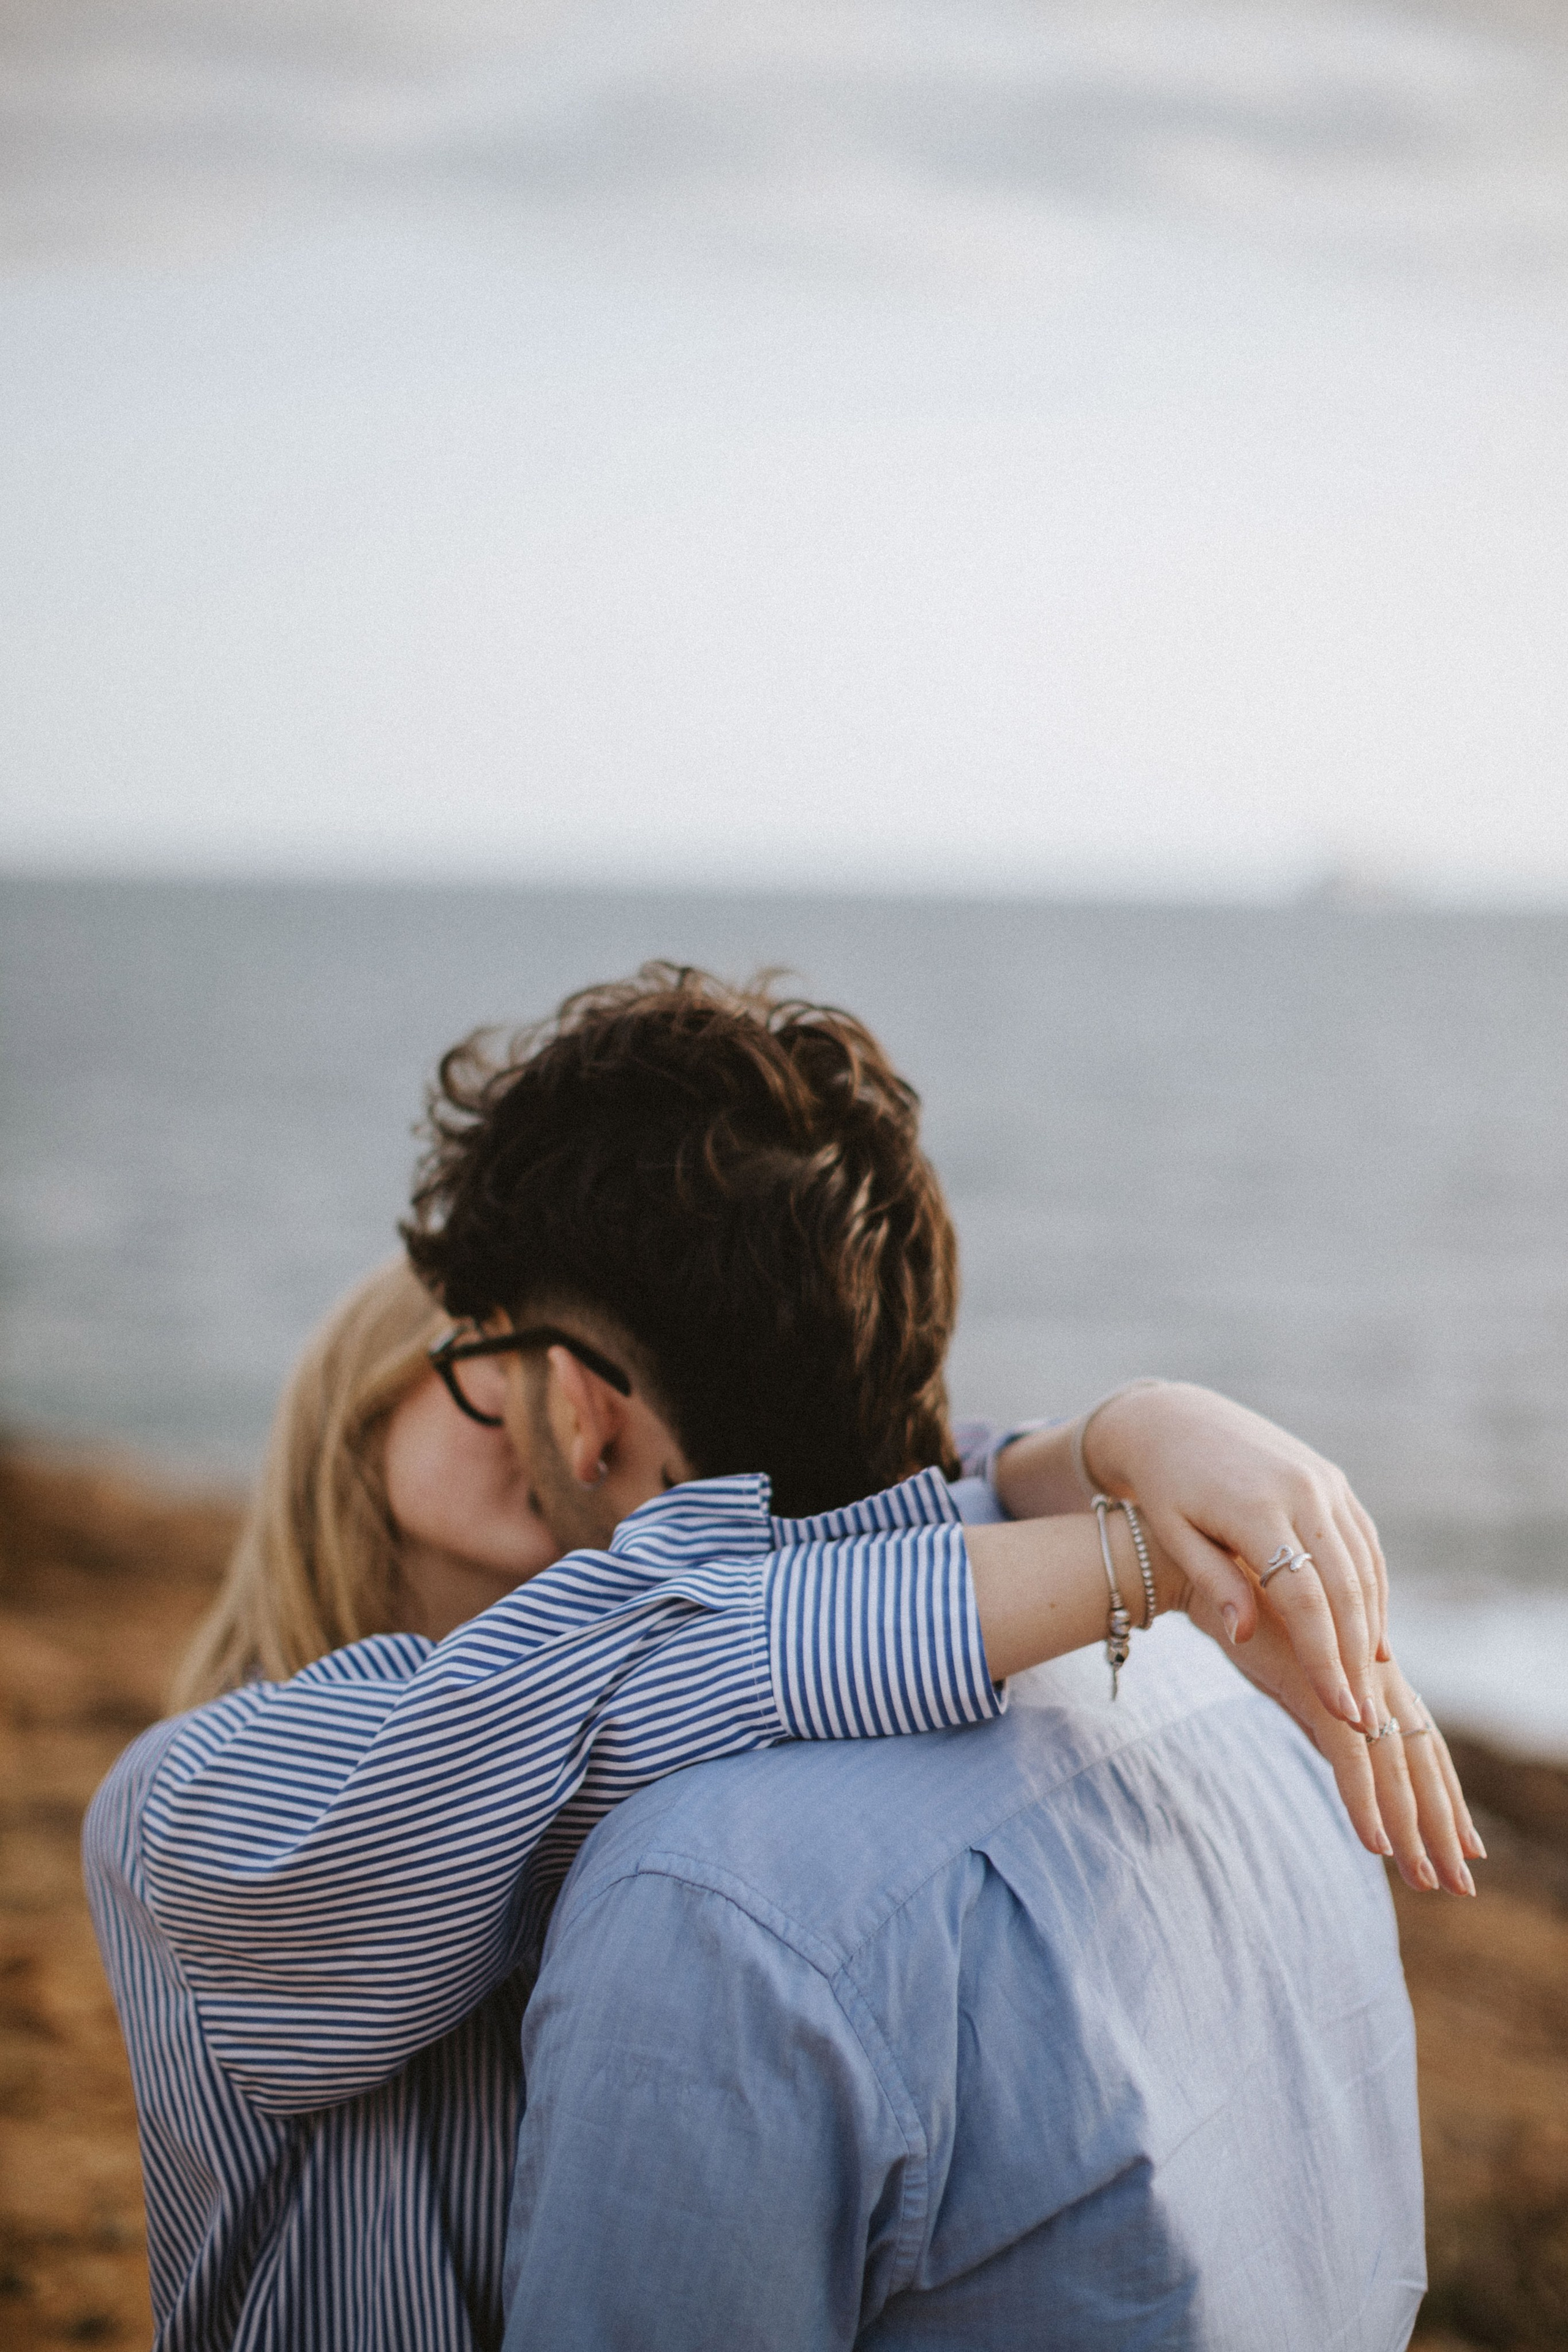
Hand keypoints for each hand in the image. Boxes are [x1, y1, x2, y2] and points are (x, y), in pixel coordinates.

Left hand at [1080, 1382, 1389, 1734]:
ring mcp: (1324, 1481)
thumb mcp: (1174, 1536)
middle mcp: (1301, 1489)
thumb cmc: (1163, 1487)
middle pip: (1344, 1588)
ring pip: (1364, 1568)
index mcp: (1255, 1506)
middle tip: (1364, 1718)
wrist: (1175, 1417)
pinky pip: (1364, 1543)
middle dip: (1357, 1658)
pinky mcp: (1334, 1478)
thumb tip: (1247, 1637)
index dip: (1324, 1658)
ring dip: (1372, 1629)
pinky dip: (1373, 1590)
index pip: (1303, 1598)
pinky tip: (1372, 1633)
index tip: (1339, 1711)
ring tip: (1371, 1687)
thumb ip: (1214, 1584)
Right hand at [1186, 1582, 1483, 1892]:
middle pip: (1422, 1761)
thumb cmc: (1241, 1615)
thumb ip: (1320, 1714)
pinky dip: (1364, 1801)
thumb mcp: (1291, 1678)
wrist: (1195, 1567)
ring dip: (1414, 1828)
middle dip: (1443, 1826)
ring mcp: (1348, 1681)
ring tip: (1428, 1881)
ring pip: (1395, 1767)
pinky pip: (1349, 1755)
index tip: (1464, 1847)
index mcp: (1372, 1673)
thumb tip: (1345, 1754)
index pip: (1421, 1744)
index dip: (1445, 1796)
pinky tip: (1376, 1844)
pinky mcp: (1315, 1687)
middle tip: (1459, 1885)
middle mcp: (1372, 1677)